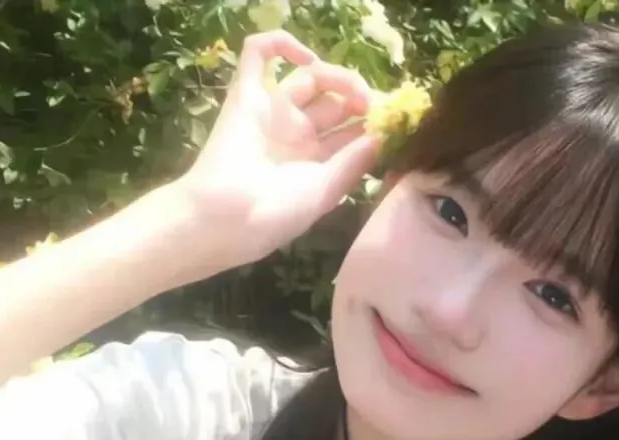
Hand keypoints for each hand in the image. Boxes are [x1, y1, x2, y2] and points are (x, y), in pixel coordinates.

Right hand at [179, 31, 382, 270]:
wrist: (226, 217)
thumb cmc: (277, 213)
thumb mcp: (325, 191)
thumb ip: (354, 161)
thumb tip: (381, 136)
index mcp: (315, 163)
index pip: (350, 130)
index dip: (372, 119)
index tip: (392, 118)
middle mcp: (296, 135)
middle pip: (334, 102)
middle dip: (358, 98)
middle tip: (372, 104)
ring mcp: (272, 112)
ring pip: (308, 76)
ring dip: (335, 75)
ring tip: (351, 89)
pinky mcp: (246, 94)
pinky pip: (257, 54)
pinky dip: (279, 43)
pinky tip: (306, 57)